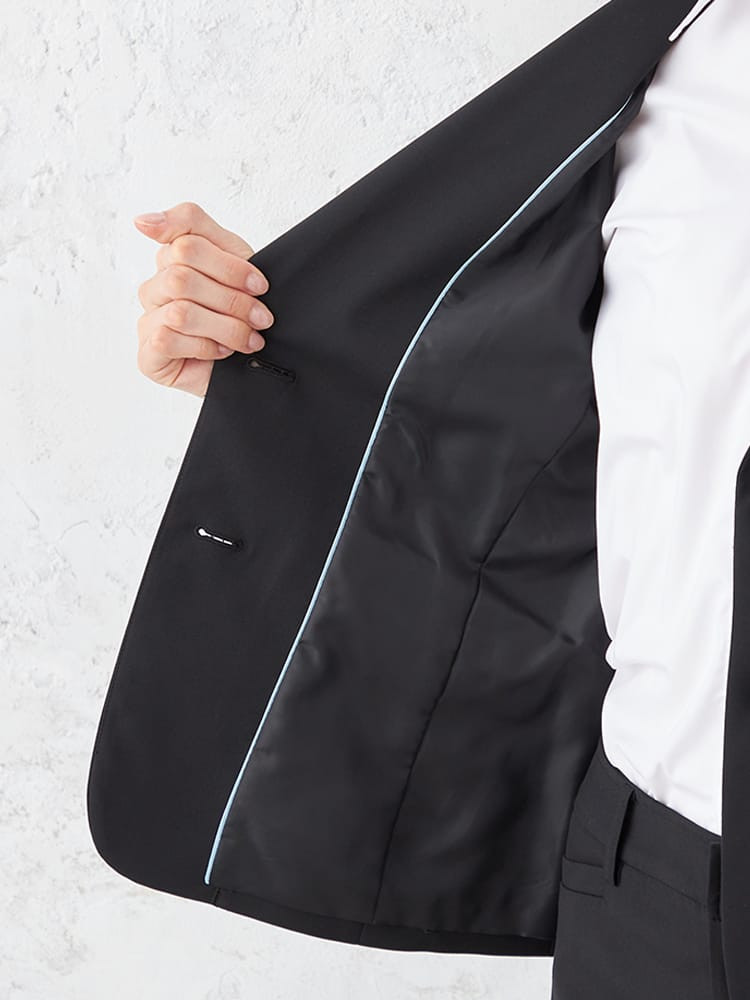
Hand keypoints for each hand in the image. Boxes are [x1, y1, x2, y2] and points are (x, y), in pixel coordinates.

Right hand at [133, 202, 273, 396]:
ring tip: (248, 339)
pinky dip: (205, 346)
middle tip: (260, 317)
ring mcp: (148, 321)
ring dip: (224, 326)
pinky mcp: (147, 355)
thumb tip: (141, 221)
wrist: (255, 364)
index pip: (186, 240)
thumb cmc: (240, 312)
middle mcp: (155, 288)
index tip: (260, 285)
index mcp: (172, 259)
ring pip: (179, 311)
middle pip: (181, 276)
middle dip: (231, 299)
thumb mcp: (232, 258)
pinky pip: (167, 338)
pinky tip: (223, 352)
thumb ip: (191, 224)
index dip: (229, 265)